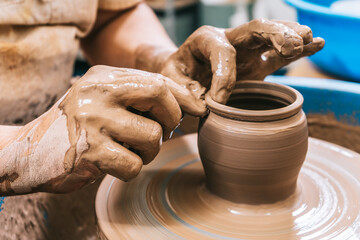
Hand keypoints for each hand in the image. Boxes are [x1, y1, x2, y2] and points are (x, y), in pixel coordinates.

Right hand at [0, 66, 181, 193]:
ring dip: (149, 151)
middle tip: (159, 132)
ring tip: (129, 149)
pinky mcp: (89, 152)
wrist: (30, 151)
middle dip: (171, 120)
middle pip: (160, 98)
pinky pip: (134, 165)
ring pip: (153, 137)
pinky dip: (131, 169)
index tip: (198, 110)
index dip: (183, 98)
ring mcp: (93, 121)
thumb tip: (191, 105)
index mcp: (104, 76)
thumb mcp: (105, 100)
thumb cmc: (79, 125)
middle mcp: (98, 92)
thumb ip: (140, 96)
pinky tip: (113, 163)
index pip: (157, 81)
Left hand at [135, 19, 323, 115]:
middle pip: (254, 29)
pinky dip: (298, 51)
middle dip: (274, 34)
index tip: (218, 101)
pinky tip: (317, 44)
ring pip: (271, 38)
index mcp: (204, 40)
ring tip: (307, 40)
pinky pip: (279, 55)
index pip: (222, 51)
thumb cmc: (175, 76)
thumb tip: (205, 107)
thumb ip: (182, 93)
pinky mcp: (257, 63)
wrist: (181, 73)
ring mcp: (246, 51)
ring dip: (290, 38)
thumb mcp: (169, 82)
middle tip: (289, 44)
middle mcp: (229, 39)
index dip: (225, 75)